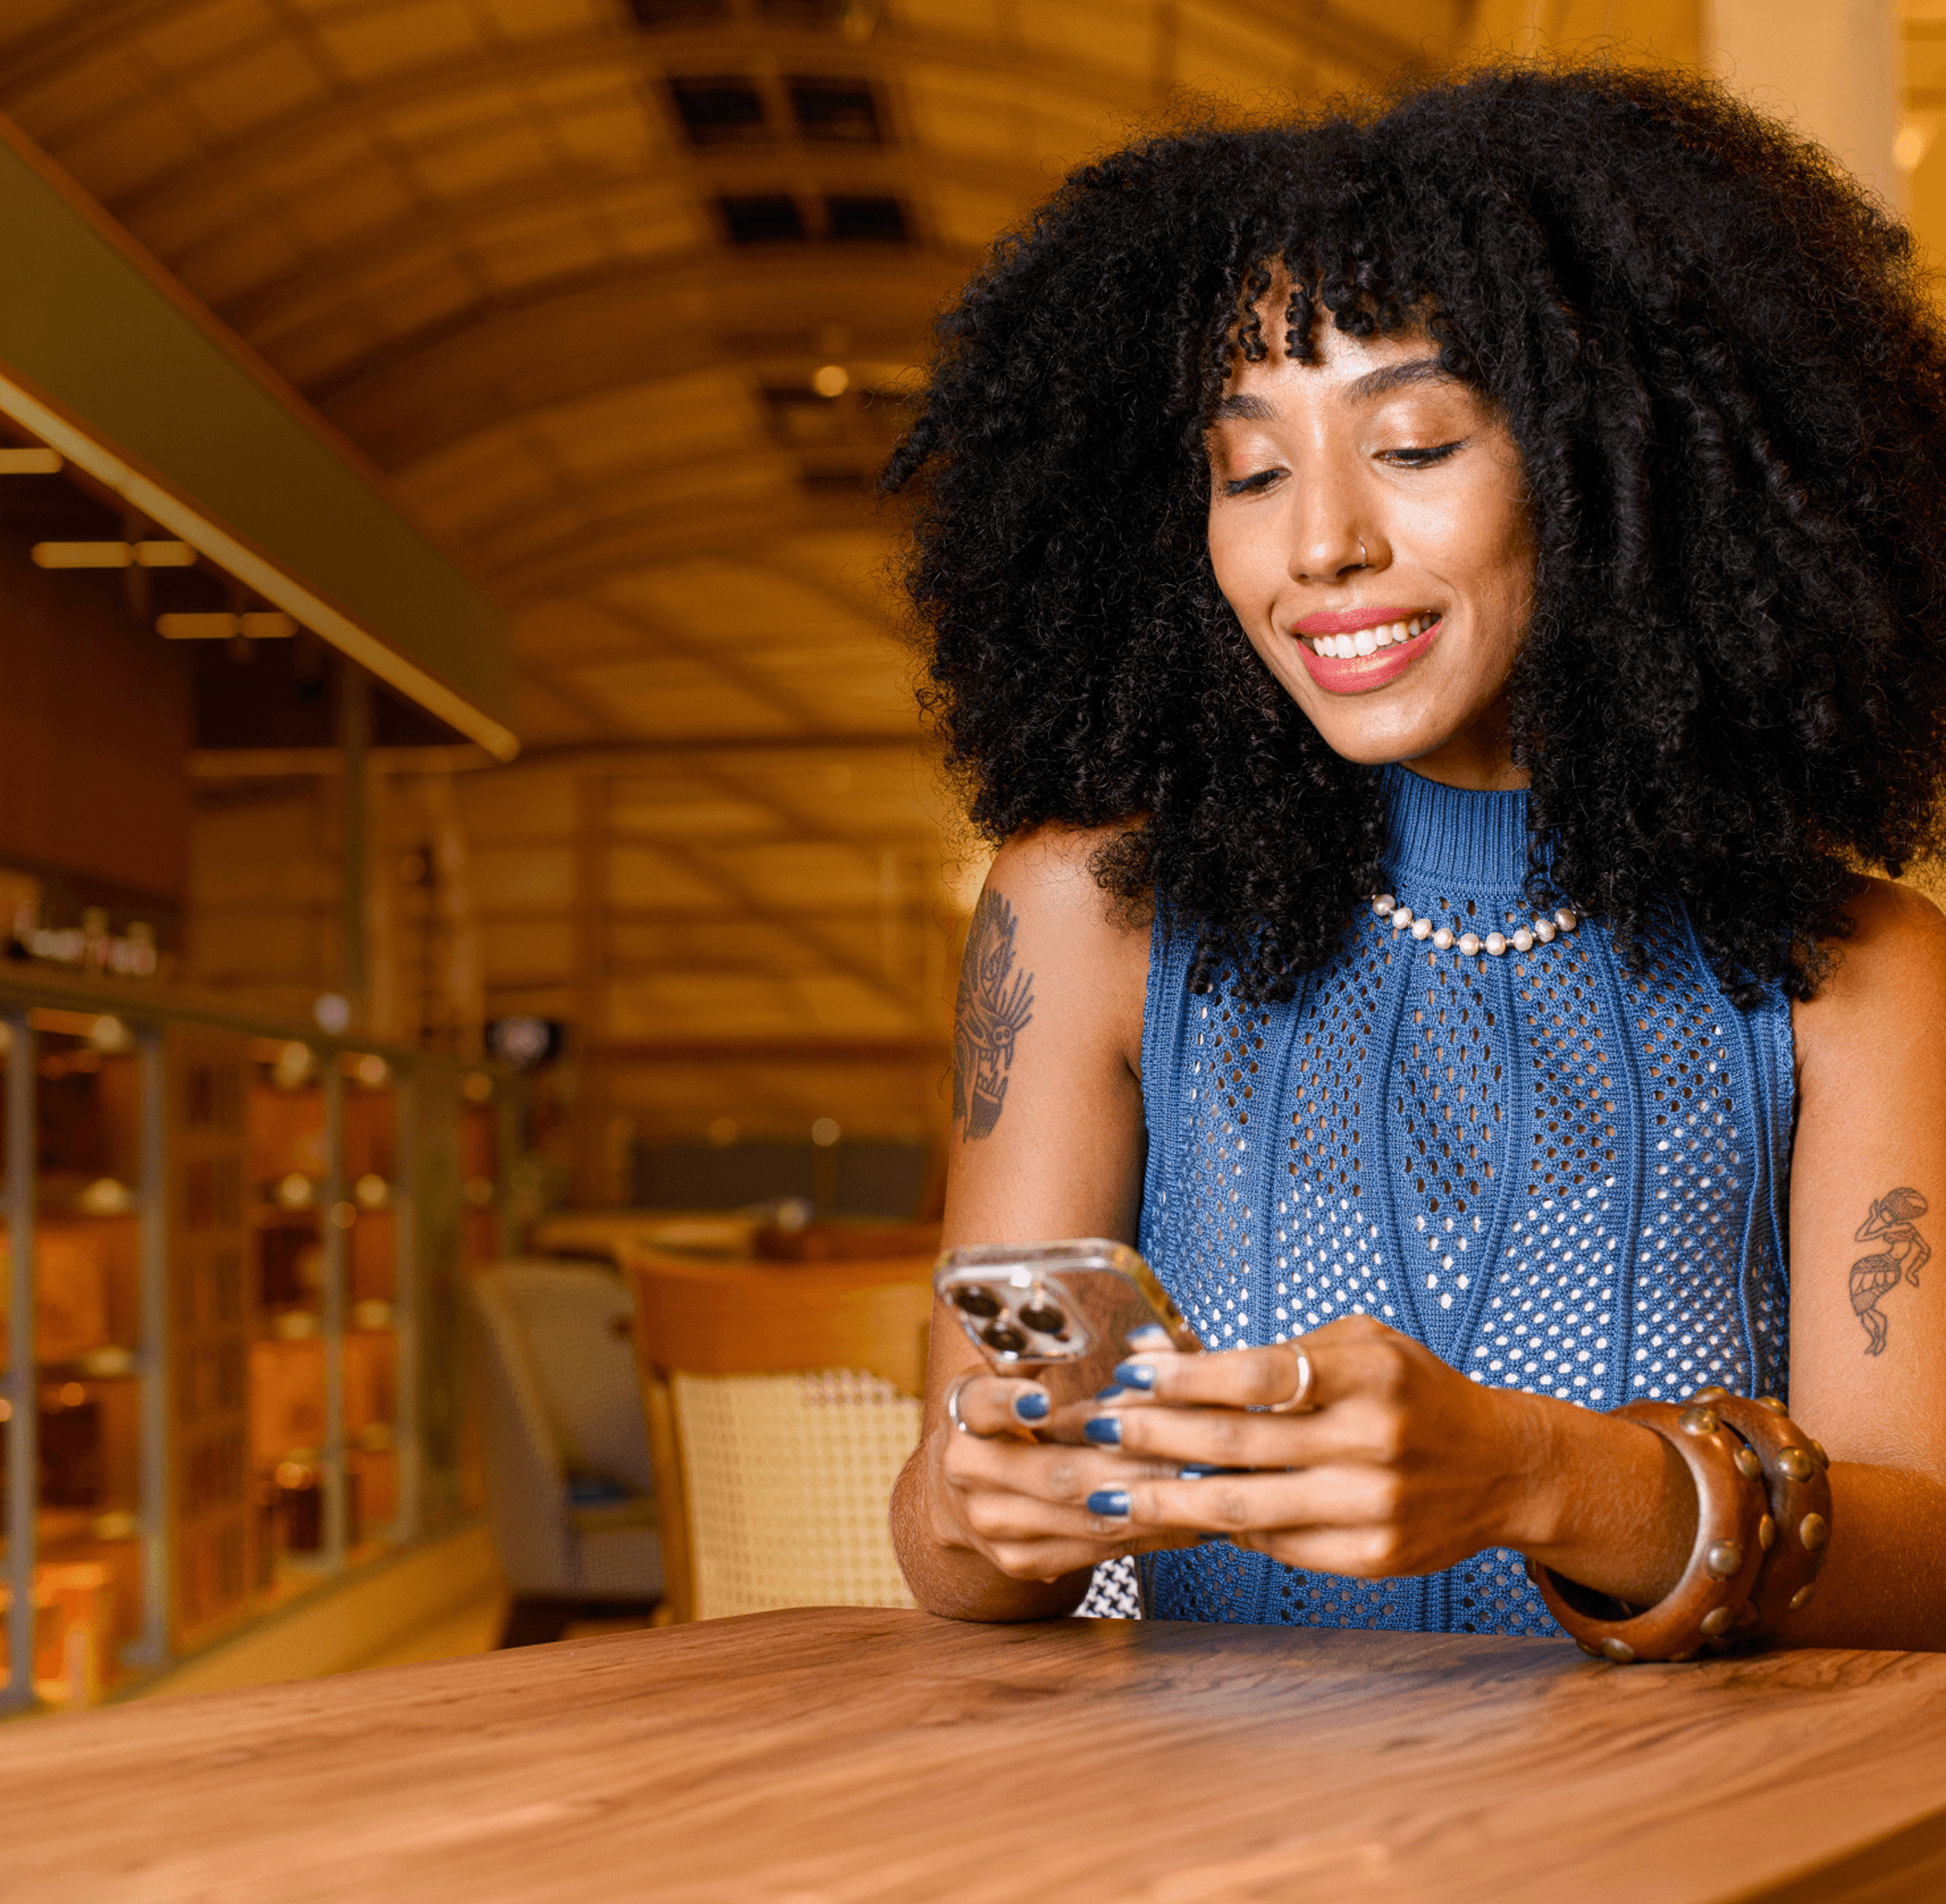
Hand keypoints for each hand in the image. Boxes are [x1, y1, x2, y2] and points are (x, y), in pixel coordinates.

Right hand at [924, 1365, 1197, 1581]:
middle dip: (1132, 1462)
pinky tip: (1187, 1519)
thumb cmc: (1007, 1417)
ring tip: (1202, 1484)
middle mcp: (968, 1471)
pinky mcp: (1020, 1561)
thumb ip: (1065, 1350)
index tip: (1043, 1401)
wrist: (958, 1492)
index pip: (984, 1404)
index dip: (1011, 1403)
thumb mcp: (1017, 1372)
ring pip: (1085, 1518)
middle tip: (1189, 1451)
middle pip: (1056, 1472)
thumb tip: (1148, 1339)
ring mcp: (992, 1523)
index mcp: (966, 1410)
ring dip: (1150, 1503)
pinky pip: (1094, 1551)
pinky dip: (1145, 1534)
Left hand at [1084, 1313, 1544, 1575]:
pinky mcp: (1373, 1558)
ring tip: (1109, 1490)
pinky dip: (1224, 1529)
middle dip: (1152, 1437)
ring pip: (1243, 1506)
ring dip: (1164, 1499)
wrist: (1503, 1466)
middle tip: (1094, 1430)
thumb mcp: (1358, 1346)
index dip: (1184, 1377)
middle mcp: (1373, 1441)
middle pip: (1235, 1443)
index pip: (1256, 1373)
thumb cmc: (1412, 1391)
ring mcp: (1373, 1507)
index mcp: (1368, 1374)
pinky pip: (1276, 1544)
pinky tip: (1182, 1516)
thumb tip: (1163, 1358)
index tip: (1129, 1377)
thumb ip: (1273, 1354)